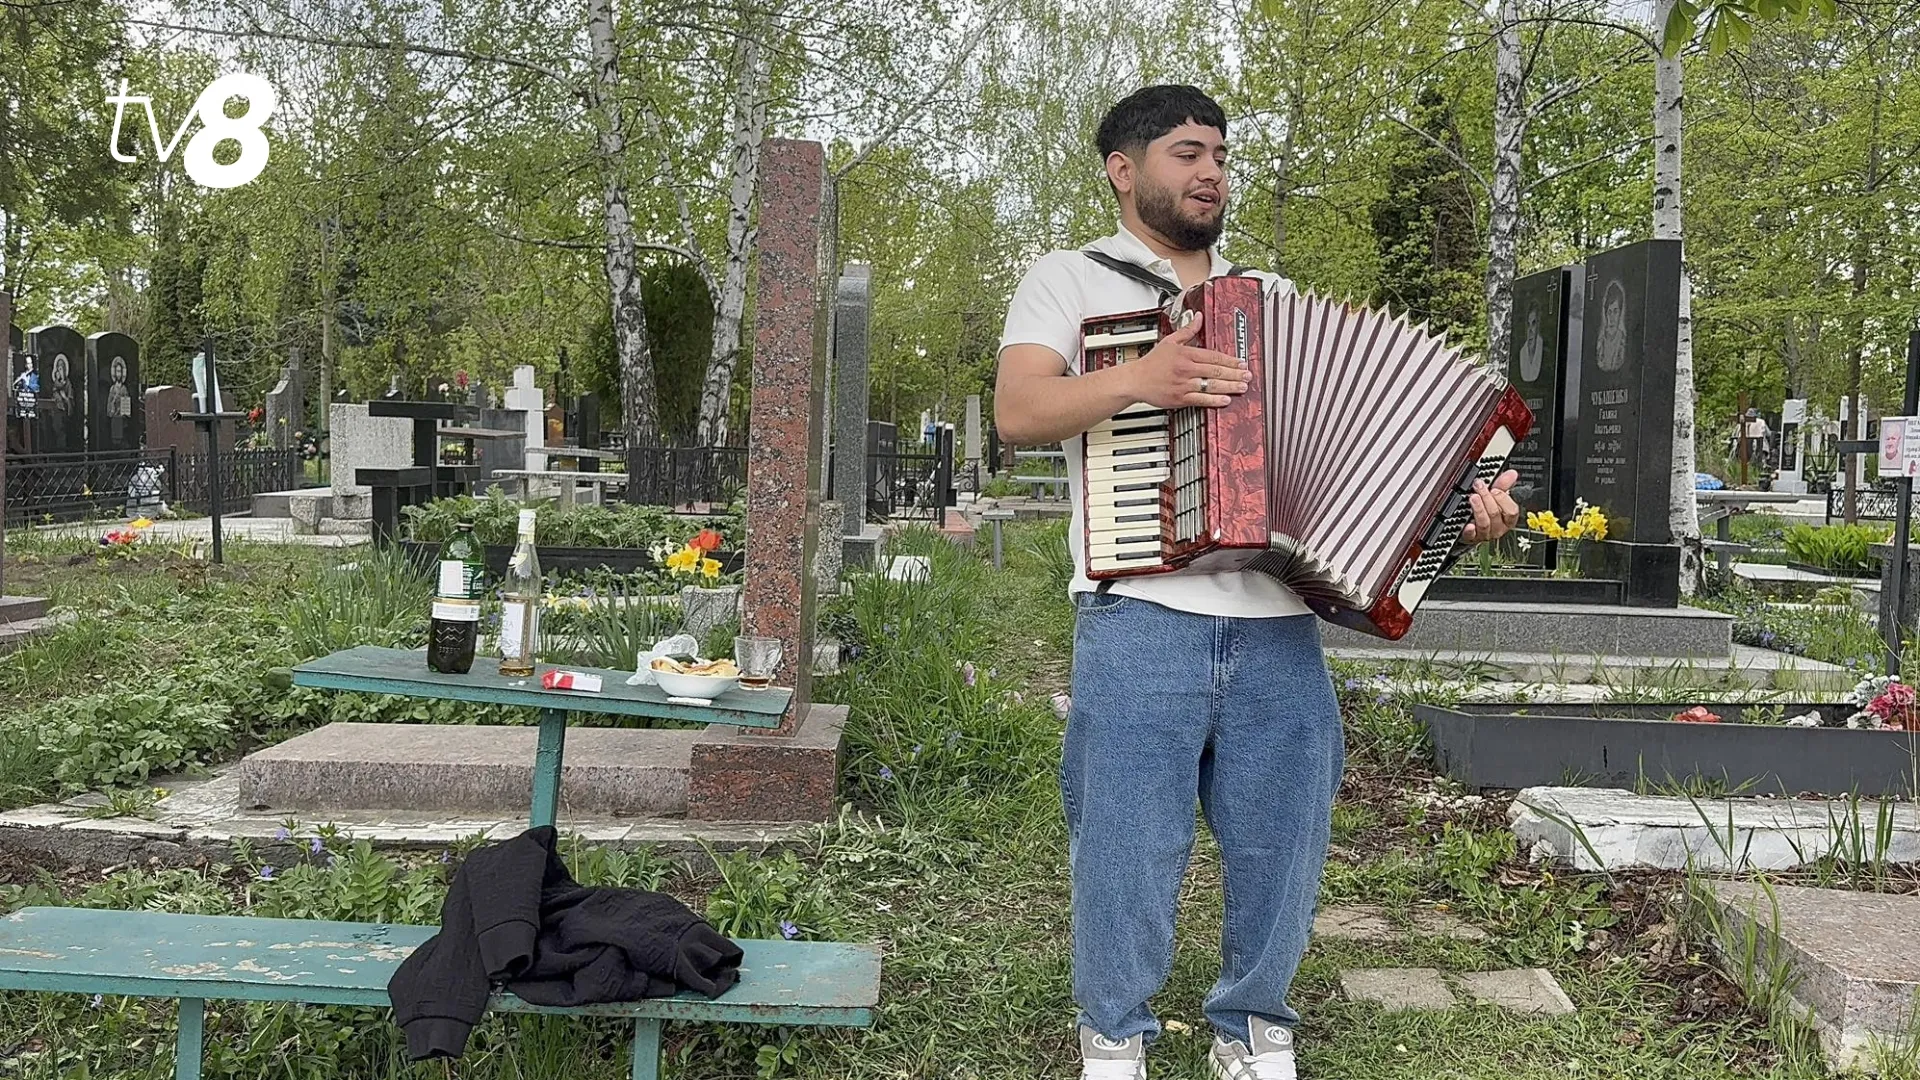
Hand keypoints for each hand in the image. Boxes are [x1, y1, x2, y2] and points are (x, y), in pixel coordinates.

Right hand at [1123, 319, 1249, 409]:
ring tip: (1242, 387)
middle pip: (1216, 371)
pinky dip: (1214, 400)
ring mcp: (1183, 385)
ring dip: (1229, 386)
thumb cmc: (1151, 363)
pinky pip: (1201, 399)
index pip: (1213, 356)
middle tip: (1247, 375)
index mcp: (1186, 354)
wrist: (1135, 380)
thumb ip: (1188, 330)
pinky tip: (1225, 400)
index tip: (1241, 362)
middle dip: (1235, 374)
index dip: (1230, 360)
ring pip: (1211, 385)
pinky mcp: (1180, 398)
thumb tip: (1199, 317)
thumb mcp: (1170, 341)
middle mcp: (1186, 369)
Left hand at [1460, 469, 1520, 544]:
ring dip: (1479, 509)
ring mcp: (1485, 534)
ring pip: (1485, 523)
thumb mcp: (1495, 497)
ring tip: (1473, 498)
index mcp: (1508, 519)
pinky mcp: (1471, 538)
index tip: (1495, 489)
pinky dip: (1470, 530)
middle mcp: (1498, 528)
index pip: (1511, 511)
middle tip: (1479, 486)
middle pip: (1496, 514)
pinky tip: (1468, 524)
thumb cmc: (1487, 511)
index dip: (1503, 499)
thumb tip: (1512, 473)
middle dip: (1487, 498)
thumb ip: (1503, 485)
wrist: (1470, 528)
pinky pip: (1472, 535)